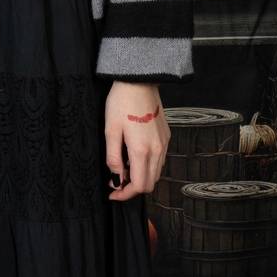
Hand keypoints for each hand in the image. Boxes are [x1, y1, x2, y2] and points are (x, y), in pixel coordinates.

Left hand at [104, 81, 167, 201]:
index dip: (126, 194)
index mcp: (142, 150)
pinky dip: (148, 166)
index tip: (113, 193)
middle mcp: (157, 151)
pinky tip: (134, 157)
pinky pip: (160, 160)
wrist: (139, 83)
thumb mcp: (110, 130)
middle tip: (116, 182)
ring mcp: (164, 144)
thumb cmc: (121, 103)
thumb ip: (113, 157)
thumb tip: (116, 177)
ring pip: (156, 172)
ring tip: (123, 168)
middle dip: (133, 187)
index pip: (139, 185)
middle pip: (150, 183)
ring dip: (141, 177)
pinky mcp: (166, 137)